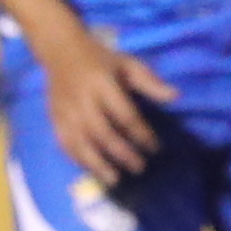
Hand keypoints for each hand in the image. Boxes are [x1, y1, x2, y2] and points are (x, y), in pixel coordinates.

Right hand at [40, 28, 174, 187]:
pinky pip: (64, 143)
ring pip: (80, 142)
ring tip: (115, 179)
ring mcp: (65, 110)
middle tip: (140, 168)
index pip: (124, 114)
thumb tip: (176, 97)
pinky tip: (92, 170)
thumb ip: (150, 82)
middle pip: (102, 132)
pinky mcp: (53, 118)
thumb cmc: (102, 59)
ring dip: (97, 163)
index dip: (141, 133)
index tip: (156, 148)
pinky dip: (78, 159)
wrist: (61, 51)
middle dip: (121, 153)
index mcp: (102, 84)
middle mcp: (82, 99)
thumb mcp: (128, 64)